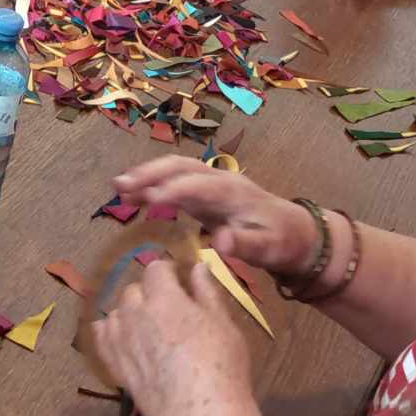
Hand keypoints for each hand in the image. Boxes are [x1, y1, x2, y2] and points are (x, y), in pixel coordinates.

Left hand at [89, 257, 254, 415]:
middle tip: (170, 309)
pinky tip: (121, 335)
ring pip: (116, 312)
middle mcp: (136, 314)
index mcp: (164, 298)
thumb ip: (207, 292)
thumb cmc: (223, 367)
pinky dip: (109, 331)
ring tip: (149, 326)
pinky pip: (101, 338)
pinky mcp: (115, 366)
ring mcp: (121, 341)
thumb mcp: (224, 324)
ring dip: (130, 312)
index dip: (169, 272)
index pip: (155, 269)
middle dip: (150, 292)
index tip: (181, 282)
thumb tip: (197, 266)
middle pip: (133, 290)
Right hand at [110, 157, 318, 276]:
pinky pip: (176, 181)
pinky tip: (135, 196)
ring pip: (175, 170)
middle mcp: (219, 180)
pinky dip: (154, 185)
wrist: (297, 232)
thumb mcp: (268, 248)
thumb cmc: (281, 241)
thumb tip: (219, 241)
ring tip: (119, 187)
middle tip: (121, 184)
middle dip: (150, 173)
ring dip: (148, 175)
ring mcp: (212, 183)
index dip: (172, 190)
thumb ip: (244, 245)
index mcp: (232, 191)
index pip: (196, 184)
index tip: (147, 200)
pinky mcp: (206, 193)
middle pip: (180, 167)